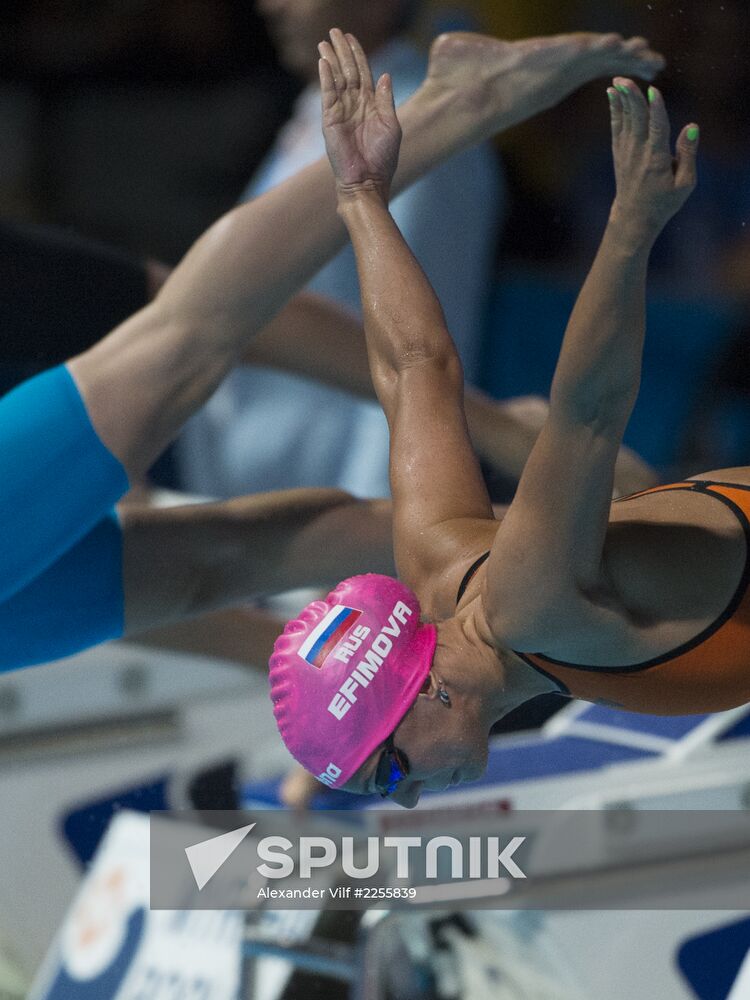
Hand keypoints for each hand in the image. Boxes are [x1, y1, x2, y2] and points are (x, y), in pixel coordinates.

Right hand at [319, 29, 401, 198]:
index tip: (351, 38)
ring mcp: (341, 112)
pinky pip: (327, 94)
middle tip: (334, 31)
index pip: (362, 73)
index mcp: (370, 104)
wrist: (368, 181)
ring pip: (336, 78)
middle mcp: (354, 105)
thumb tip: (384, 75)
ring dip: (331, 59)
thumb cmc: (383, 159)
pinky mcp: (330, 120)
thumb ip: (385, 99)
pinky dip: (326, 77)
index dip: (357, 54)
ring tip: (325, 42)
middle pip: (347, 71)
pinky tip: (323, 62)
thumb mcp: (391, 125)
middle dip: (342, 50)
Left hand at [608, 78, 697, 242]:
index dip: (656, 110)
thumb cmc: (664, 201)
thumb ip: (687, 155)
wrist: (634, 218)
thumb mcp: (684, 184)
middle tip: (625, 79)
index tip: (653, 91)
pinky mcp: (619, 152)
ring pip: (624, 121)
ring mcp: (626, 152)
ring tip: (617, 79)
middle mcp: (638, 153)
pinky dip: (615, 109)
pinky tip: (612, 94)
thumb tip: (692, 127)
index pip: (657, 130)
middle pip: (636, 121)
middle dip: (631, 99)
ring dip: (621, 99)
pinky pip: (616, 126)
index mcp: (656, 160)